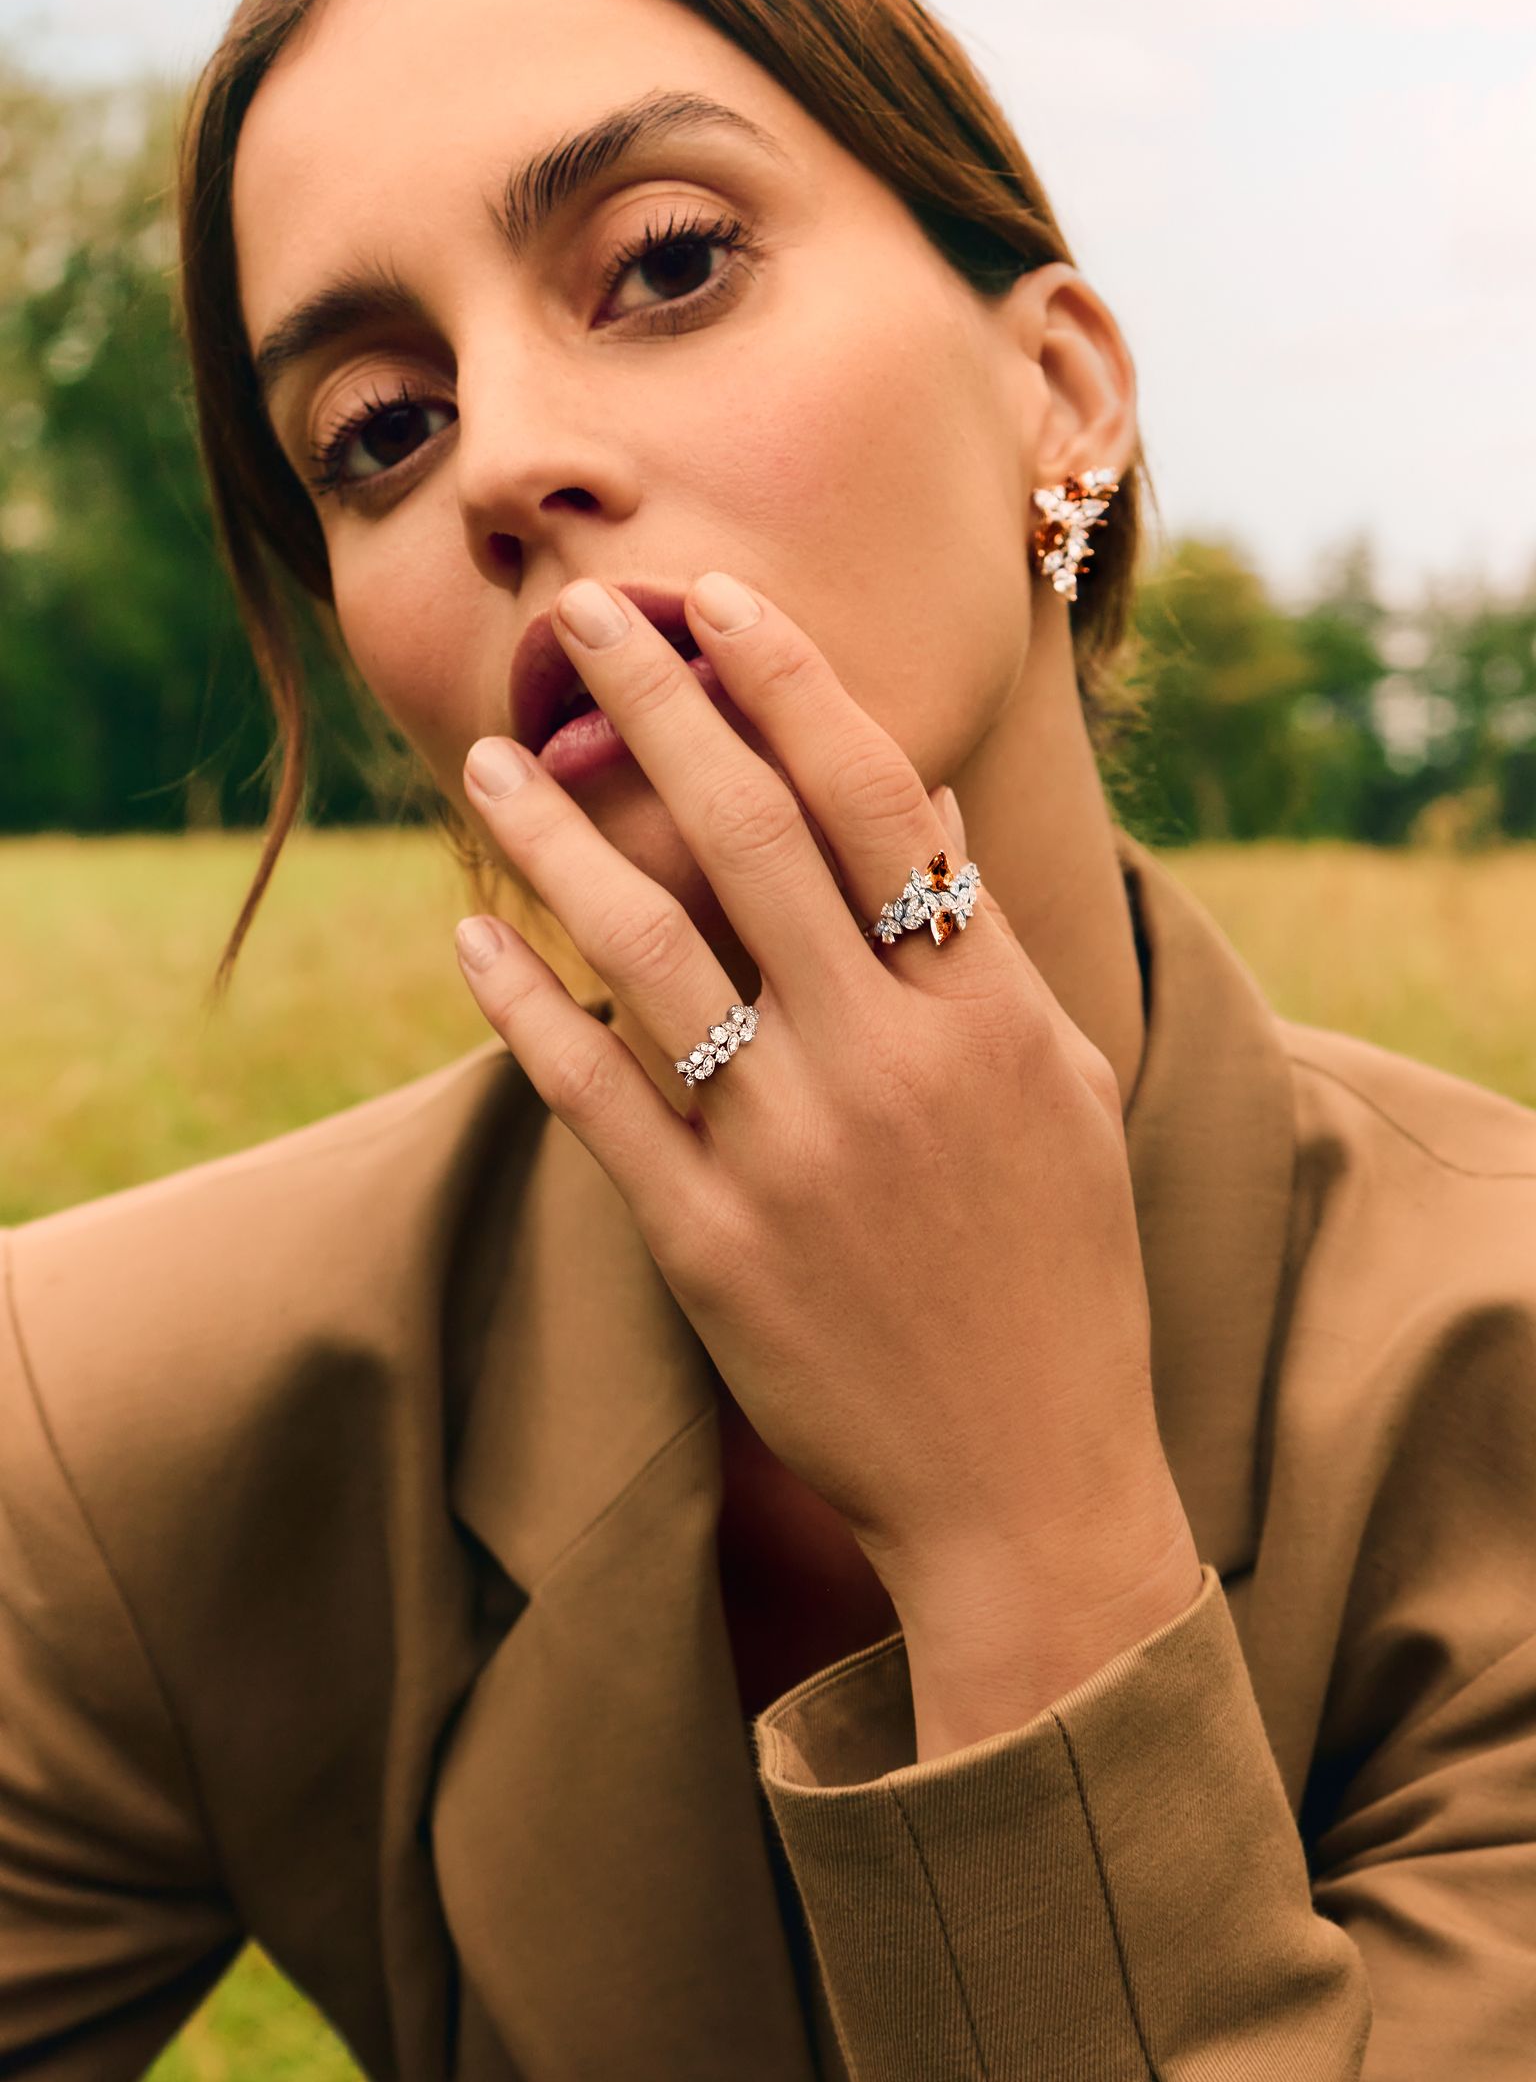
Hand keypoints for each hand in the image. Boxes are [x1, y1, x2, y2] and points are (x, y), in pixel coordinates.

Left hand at [456, 573, 1199, 1735]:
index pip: (873, 799)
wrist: (1023, 1480)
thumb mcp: (1058, 1091)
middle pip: (749, 838)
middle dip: (655, 707)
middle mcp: (884, 1061)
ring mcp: (789, 1151)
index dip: (787, 684)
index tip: (717, 601)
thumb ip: (984, 949)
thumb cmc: (1055, 1278)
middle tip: (579, 619)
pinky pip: (596, 1096)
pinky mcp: (709, 1244)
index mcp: (982, 1010)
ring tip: (485, 763)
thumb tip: (920, 806)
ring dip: (555, 840)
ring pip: (647, 951)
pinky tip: (474, 939)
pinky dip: (528, 1009)